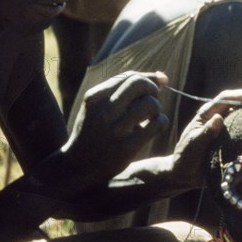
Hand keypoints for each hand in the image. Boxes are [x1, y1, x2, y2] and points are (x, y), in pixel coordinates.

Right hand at [63, 71, 168, 192]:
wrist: (78, 165)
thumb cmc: (94, 129)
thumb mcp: (99, 105)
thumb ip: (126, 88)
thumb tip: (163, 77)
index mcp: (95, 97)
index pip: (130, 76)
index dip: (146, 79)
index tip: (152, 88)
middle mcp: (104, 111)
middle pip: (140, 84)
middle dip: (152, 88)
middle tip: (151, 99)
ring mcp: (116, 130)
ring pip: (151, 103)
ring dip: (156, 108)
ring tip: (149, 116)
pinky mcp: (128, 147)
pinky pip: (157, 124)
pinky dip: (161, 122)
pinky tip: (153, 127)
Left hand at [168, 76, 241, 188]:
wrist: (186, 174)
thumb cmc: (185, 158)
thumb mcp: (192, 145)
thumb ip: (204, 133)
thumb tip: (218, 118)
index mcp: (209, 113)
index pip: (225, 98)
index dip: (238, 95)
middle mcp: (222, 115)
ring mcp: (231, 124)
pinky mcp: (237, 136)